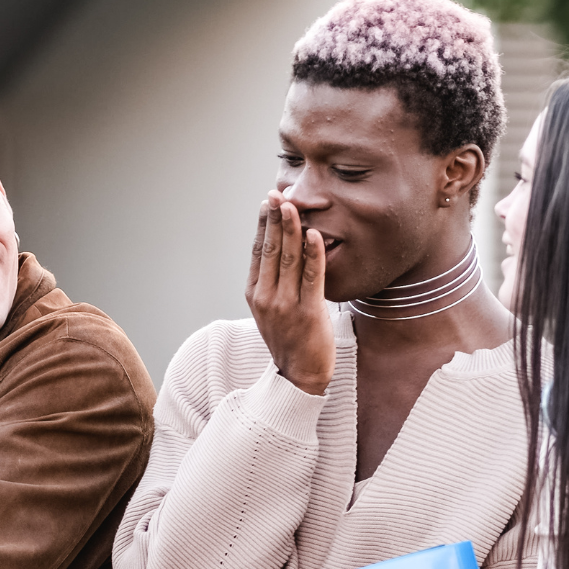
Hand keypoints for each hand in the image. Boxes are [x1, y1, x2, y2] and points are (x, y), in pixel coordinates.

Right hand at [245, 190, 334, 395]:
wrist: (299, 375)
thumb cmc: (289, 339)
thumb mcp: (271, 309)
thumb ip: (272, 282)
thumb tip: (278, 249)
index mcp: (254, 294)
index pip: (258, 251)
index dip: (263, 224)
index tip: (267, 201)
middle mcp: (266, 297)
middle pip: (271, 250)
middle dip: (274, 219)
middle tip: (277, 193)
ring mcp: (285, 305)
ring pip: (289, 259)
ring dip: (291, 229)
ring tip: (292, 205)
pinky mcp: (308, 312)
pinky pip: (312, 277)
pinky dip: (313, 254)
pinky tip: (314, 234)